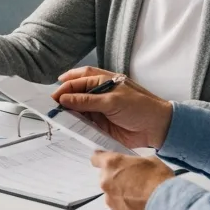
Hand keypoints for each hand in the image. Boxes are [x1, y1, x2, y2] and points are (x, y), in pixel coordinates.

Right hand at [51, 67, 173, 148]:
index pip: (78, 80)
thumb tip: (65, 98)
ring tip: (58, 118)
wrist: (157, 128)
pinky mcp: (100, 125)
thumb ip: (87, 101)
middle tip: (51, 108)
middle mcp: (99, 94)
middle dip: (63, 99)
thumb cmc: (140, 108)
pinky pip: (84, 124)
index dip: (64, 87)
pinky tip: (69, 127)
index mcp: (103, 81)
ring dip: (68, 113)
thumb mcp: (112, 101)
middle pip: (75, 94)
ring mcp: (99, 109)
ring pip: (78, 110)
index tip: (53, 97)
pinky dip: (76, 126)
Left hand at [90, 151, 175, 209]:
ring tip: (138, 197)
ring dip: (120, 194)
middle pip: (106, 178)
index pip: (96, 158)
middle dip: (116, 178)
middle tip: (133, 181)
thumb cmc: (159, 180)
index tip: (106, 162)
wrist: (166, 206)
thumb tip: (132, 167)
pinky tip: (139, 207)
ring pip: (112, 194)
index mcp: (112, 164)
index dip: (101, 159)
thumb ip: (134, 163)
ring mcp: (110, 200)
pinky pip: (118, 208)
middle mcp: (106, 182)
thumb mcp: (149, 161)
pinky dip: (126, 207)